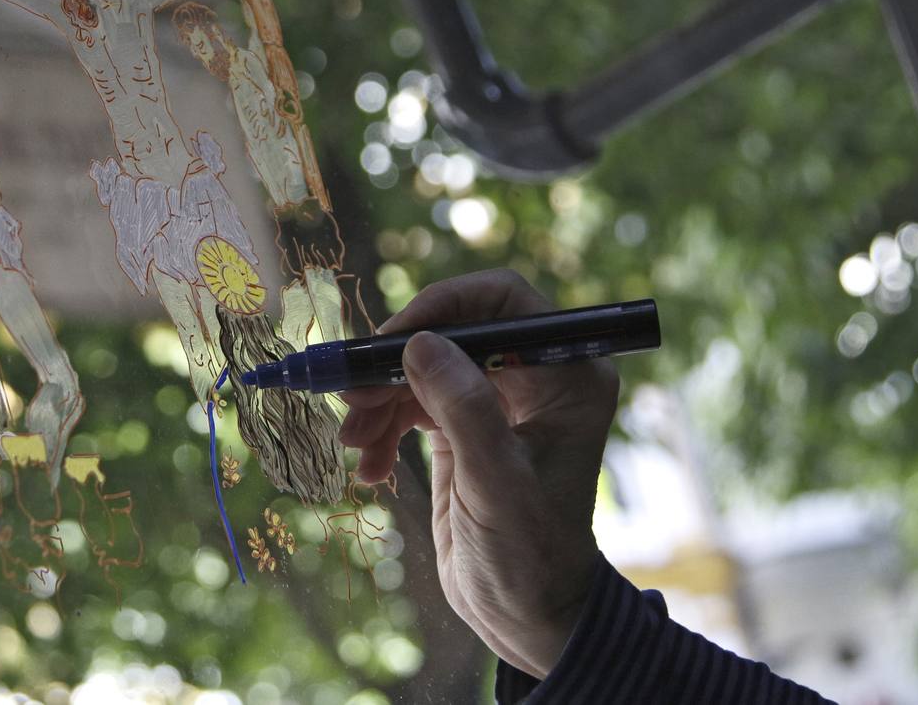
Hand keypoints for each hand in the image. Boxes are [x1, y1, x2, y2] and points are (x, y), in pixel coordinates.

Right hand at [338, 270, 618, 678]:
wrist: (525, 615)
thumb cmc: (530, 555)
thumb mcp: (497, 484)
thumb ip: (464, 411)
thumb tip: (420, 344)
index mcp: (566, 377)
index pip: (503, 302)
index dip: (444, 306)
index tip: (393, 339)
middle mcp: (534, 378)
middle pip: (451, 333)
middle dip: (396, 363)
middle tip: (351, 396)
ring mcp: (495, 401)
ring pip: (422, 368)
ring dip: (380, 400)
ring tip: (353, 441)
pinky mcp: (462, 427)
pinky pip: (410, 404)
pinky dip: (383, 429)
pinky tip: (370, 468)